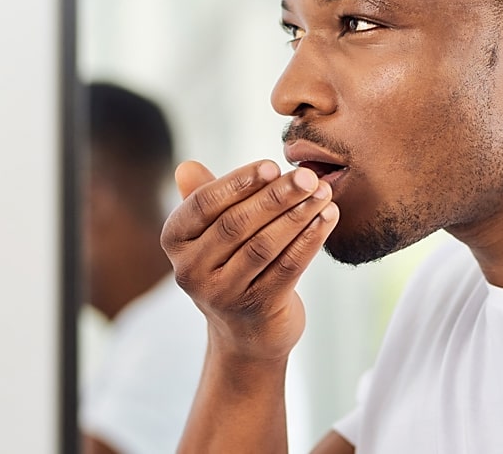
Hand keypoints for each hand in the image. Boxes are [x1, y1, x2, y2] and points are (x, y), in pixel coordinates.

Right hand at [161, 159, 338, 362]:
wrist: (245, 335)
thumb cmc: (229, 266)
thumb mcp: (209, 234)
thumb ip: (203, 198)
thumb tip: (187, 166)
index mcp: (175, 242)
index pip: (204, 204)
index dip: (239, 182)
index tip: (273, 166)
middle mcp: (191, 271)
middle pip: (236, 224)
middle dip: (276, 196)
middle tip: (308, 176)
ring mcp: (223, 294)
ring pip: (264, 245)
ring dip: (298, 215)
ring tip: (323, 193)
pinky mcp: (258, 309)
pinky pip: (288, 266)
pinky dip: (310, 239)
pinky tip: (327, 218)